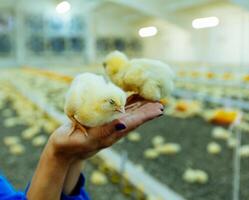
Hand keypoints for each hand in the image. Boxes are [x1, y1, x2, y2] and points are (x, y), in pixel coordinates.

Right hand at [48, 95, 163, 161]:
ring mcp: (108, 127)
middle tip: (161, 104)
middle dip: (148, 111)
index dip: (145, 116)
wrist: (63, 151)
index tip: (158, 110)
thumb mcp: (82, 139)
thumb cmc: (67, 145)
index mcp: (109, 134)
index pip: (132, 124)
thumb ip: (102, 132)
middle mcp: (112, 131)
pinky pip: (118, 112)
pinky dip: (128, 103)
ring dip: (141, 106)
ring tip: (153, 100)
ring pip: (128, 114)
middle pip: (134, 119)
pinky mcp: (103, 123)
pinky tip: (134, 97)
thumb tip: (123, 124)